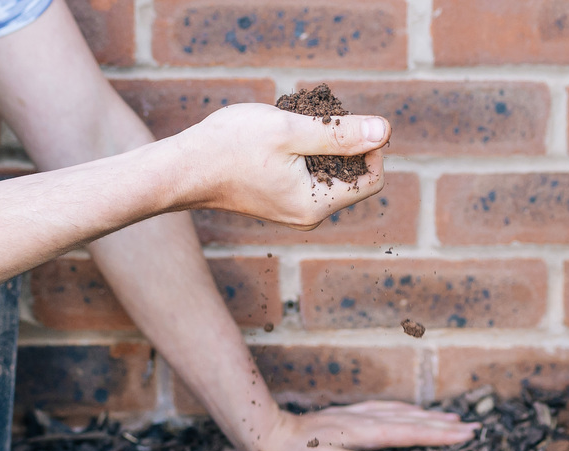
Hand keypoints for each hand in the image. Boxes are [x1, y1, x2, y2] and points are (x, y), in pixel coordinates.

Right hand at [171, 103, 390, 227]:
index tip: (347, 119)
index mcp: (317, 204)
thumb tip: (385, 130)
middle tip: (317, 116)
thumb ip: (339, 132)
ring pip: (330, 172)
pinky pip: (310, 175)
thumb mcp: (290, 131)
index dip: (371, 146)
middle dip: (344, 142)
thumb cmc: (231, 147)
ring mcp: (294, 210)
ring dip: (323, 144)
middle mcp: (309, 214)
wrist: (183, 169)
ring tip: (296, 124)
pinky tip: (284, 135)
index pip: (372, 179)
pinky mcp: (281, 201)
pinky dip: (306, 152)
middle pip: (352, 176)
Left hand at [251, 401, 479, 450]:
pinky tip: (405, 412)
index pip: (411, 433)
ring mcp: (355, 417)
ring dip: (427, 416)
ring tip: (449, 417)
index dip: (441, 435)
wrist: (265, 436)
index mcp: (365, 433)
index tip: (467, 434)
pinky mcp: (345, 417)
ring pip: (400, 412)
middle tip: (472, 426)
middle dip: (443, 424)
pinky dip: (404, 411)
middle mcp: (364, 420)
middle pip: (412, 420)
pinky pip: (385, 410)